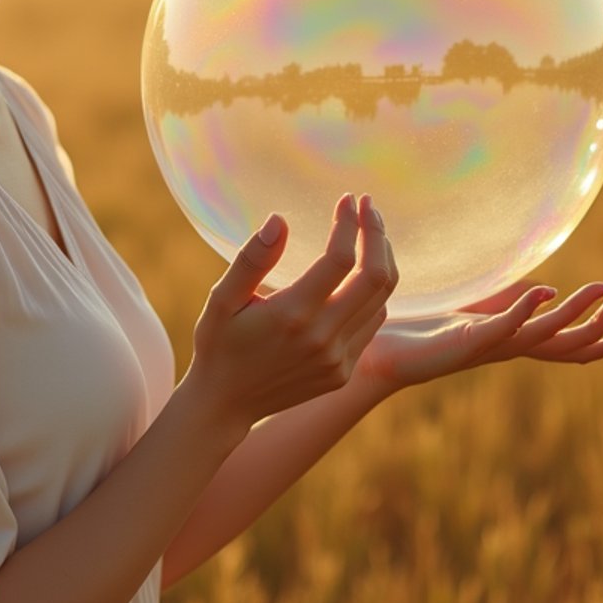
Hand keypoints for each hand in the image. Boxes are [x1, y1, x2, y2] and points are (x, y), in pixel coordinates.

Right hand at [186, 193, 395, 441]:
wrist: (225, 404)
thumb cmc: (219, 343)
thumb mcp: (221, 299)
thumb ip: (252, 259)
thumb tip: (280, 220)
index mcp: (292, 315)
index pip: (340, 259)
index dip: (349, 223)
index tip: (347, 199)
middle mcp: (322, 338)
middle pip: (376, 277)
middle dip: (377, 234)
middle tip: (370, 206)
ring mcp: (337, 360)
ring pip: (383, 301)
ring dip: (382, 261)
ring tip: (370, 234)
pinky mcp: (343, 373)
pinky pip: (374, 325)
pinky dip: (375, 294)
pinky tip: (360, 275)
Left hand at [355, 273, 602, 393]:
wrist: (380, 352)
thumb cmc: (421, 331)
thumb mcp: (473, 310)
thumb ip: (503, 301)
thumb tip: (536, 287)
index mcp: (512, 342)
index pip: (569, 345)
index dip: (602, 337)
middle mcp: (508, 349)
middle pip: (572, 341)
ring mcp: (490, 347)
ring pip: (548, 335)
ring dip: (577, 310)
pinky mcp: (466, 342)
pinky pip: (504, 328)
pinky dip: (525, 310)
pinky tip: (542, 292)